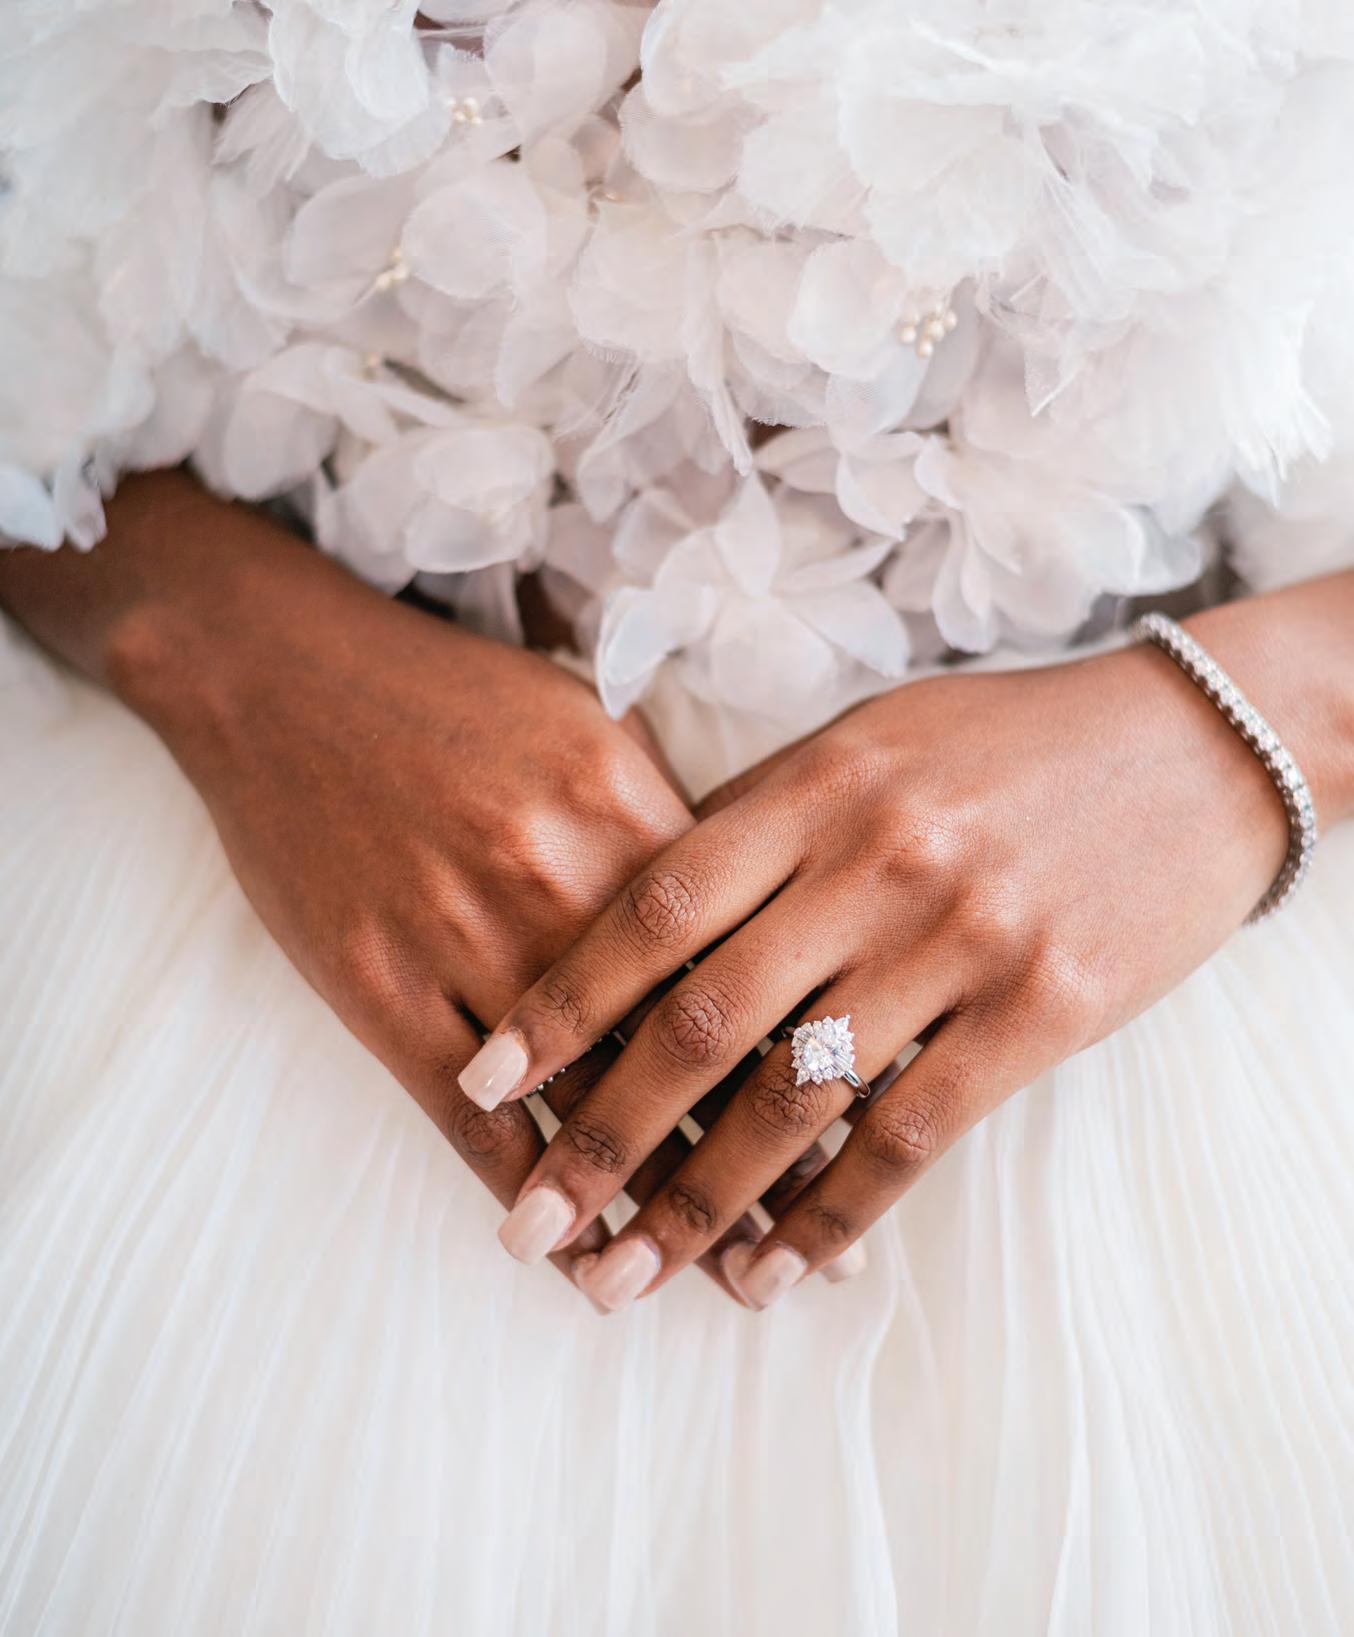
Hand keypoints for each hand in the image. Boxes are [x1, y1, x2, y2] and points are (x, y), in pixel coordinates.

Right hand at [0, 472, 836, 1302]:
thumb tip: (757, 914)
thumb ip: (670, 823)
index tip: (867, 1128)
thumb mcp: (583, 726)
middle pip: (678, 1042)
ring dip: (648, 1197)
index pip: (742, 953)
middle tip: (809, 1245)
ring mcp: (458, 937)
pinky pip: (465, 1114)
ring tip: (708, 1271)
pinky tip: (571, 1242)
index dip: (806, 1048)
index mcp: (622, 803)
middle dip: (752, 1156)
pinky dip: (525, 1185)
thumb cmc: (450, 700)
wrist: (279, 676)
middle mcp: (552, 876)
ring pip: (580, 1097)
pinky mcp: (374, 985)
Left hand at [465, 631, 1303, 1309]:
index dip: (558, 1005)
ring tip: (626, 1274)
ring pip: (795, 1097)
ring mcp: (961, 937)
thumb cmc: (1008, 742)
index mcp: (817, 786)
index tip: (483, 1082)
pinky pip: (910, 1136)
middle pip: (701, 1022)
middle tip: (530, 1226)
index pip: (653, 908)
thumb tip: (641, 910)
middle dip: (600, 1137)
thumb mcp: (868, 742)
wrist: (1193, 747)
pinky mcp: (1041, 1010)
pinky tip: (774, 1272)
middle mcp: (876, 861)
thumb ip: (757, 821)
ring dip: (698, 1203)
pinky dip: (830, 1215)